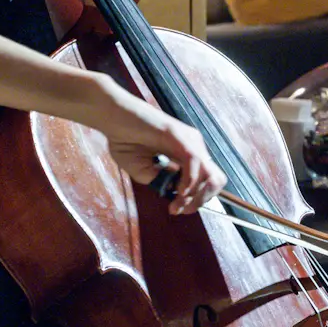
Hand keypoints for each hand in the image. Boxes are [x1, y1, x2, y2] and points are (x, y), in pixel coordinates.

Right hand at [99, 88, 225, 214]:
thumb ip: (163, 182)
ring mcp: (189, 140)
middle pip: (216, 180)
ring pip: (209, 174)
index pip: (209, 181)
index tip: (178, 209)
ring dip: (195, 195)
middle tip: (180, 208)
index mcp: (188, 155)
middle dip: (201, 200)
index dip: (199, 200)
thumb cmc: (125, 140)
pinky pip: (193, 162)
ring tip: (177, 202)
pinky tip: (177, 191)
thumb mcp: (144, 172)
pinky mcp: (178, 134)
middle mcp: (194, 147)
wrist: (111, 117)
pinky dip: (189, 181)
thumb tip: (178, 192)